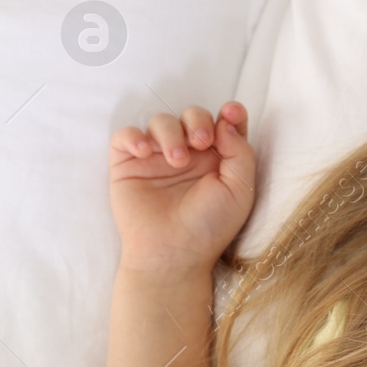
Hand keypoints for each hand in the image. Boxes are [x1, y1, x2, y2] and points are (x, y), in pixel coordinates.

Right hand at [108, 101, 256, 275]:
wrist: (173, 252)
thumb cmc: (210, 225)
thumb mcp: (240, 188)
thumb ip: (240, 151)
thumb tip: (227, 118)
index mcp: (218, 158)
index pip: (224, 123)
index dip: (229, 113)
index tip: (231, 113)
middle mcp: (189, 154)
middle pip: (192, 115)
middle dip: (198, 120)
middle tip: (201, 142)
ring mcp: (158, 158)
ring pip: (161, 121)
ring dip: (170, 133)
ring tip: (176, 161)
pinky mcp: (129, 164)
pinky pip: (125, 135)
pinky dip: (134, 136)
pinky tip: (145, 152)